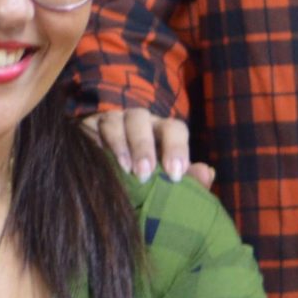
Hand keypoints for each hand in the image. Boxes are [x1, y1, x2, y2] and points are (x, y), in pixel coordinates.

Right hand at [86, 107, 213, 187]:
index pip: (174, 128)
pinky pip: (93, 128)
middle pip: (142, 119)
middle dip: (144, 145)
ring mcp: (112, 121)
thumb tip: (208, 173)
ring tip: (125, 170)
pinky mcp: (90, 127)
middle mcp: (138, 121)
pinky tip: (104, 162)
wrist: (107, 176)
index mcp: (161, 131)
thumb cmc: (146, 178)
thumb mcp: (166, 178)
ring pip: (116, 120)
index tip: (176, 174)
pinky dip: (100, 143)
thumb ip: (189, 178)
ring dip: (121, 144)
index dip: (176, 148)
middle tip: (145, 174)